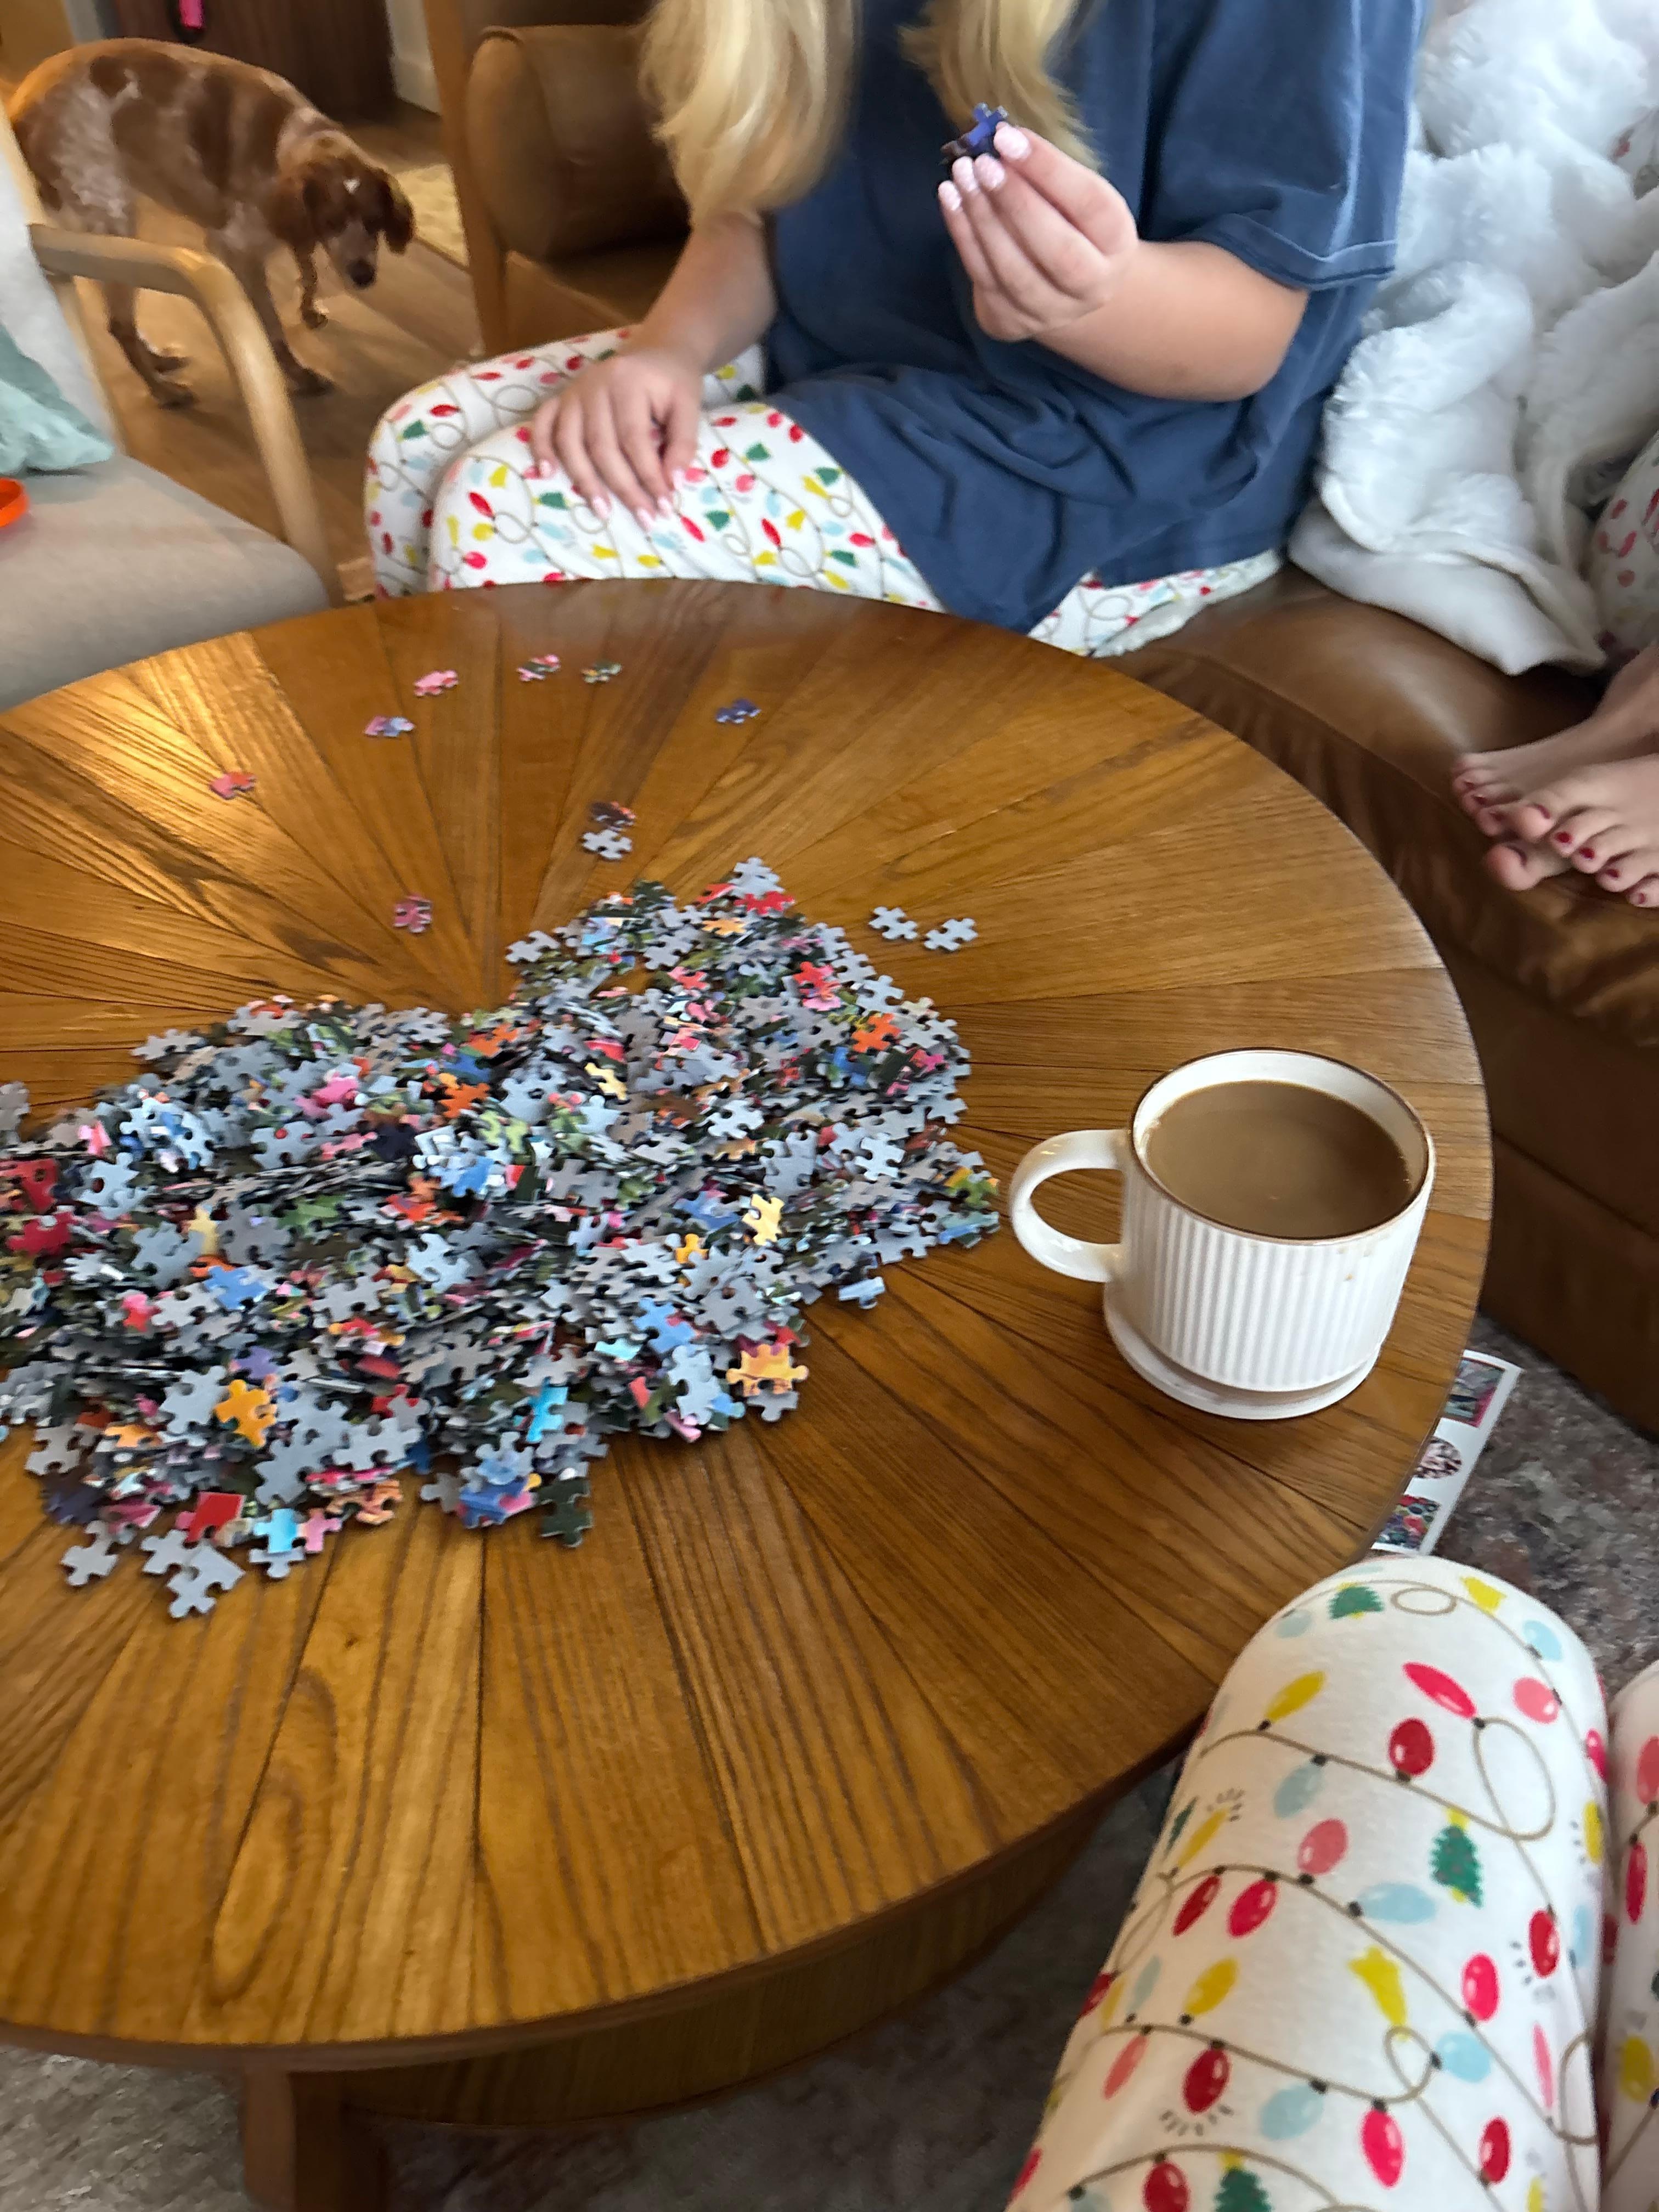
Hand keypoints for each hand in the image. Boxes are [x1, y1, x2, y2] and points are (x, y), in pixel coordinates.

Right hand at [528, 344, 703, 526]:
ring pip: (571, 442)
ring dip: (585, 480)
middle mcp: (594, 385)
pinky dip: (541, 448)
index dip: (648, 476)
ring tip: (603, 512)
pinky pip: (543, 423)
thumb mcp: (688, 405)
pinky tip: (546, 474)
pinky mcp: (561, 397)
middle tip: (644, 519)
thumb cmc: (672, 382)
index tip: (664, 506)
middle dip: (623, 487)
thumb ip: (683, 442)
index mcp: (627, 382)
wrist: (655, 352)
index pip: (634, 439)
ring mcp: (574, 392)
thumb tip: (673, 484)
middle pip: (602, 446)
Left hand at [938, 122, 1138, 344]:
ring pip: (1013, 271)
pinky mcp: (1013, 322)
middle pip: (1057, 250)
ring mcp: (1051, 311)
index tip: (1009, 138)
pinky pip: (983, 277)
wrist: (1064, 289)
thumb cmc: (1070, 225)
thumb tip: (1002, 140)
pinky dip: (963, 235)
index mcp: (1117, 244)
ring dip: (982, 218)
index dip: (1048, 169)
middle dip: (1016, 202)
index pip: (1090, 204)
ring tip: (962, 176)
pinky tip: (950, 199)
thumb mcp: (1075, 197)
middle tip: (984, 163)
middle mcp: (1092, 286)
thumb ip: (1047, 174)